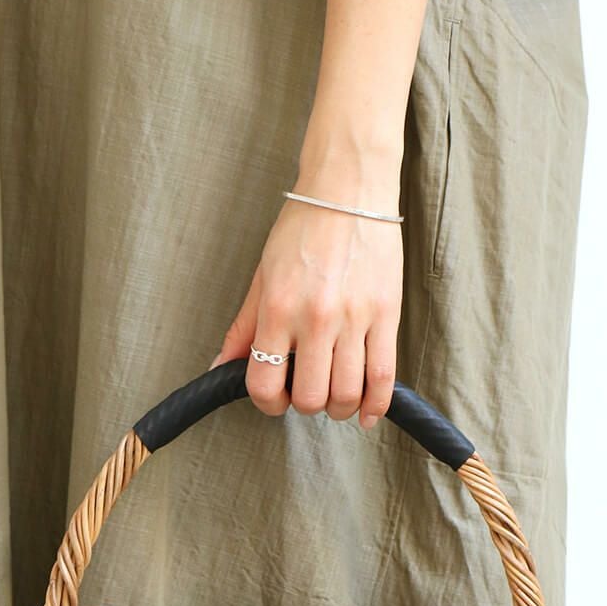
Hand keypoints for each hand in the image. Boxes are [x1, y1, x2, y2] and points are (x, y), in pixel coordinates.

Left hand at [207, 176, 403, 428]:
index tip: (275, 398)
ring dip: (338, 407)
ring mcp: (354, 318)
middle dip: (306, 405)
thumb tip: (219, 368)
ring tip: (334, 396)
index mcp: (279, 309)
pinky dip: (376, 405)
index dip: (267, 403)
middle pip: (311, 397)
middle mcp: (316, 318)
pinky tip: (366, 414)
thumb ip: (243, 328)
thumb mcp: (262, 277)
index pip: (266, 383)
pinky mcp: (386, 314)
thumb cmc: (302, 230)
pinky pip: (384, 376)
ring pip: (347, 393)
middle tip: (307, 391)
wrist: (348, 191)